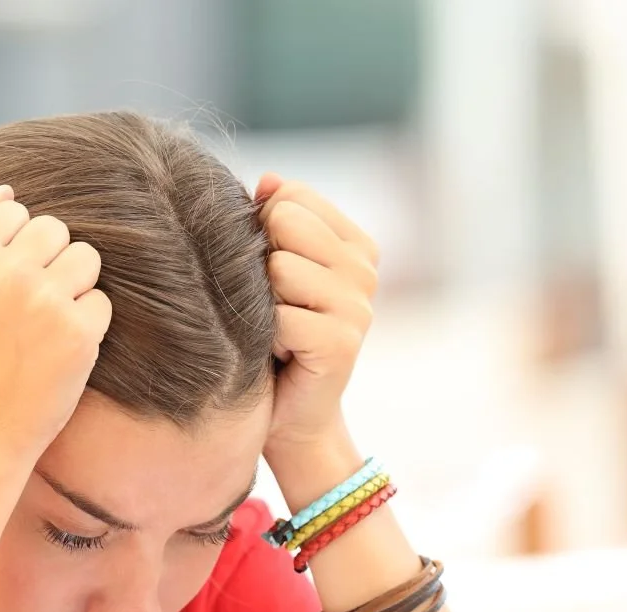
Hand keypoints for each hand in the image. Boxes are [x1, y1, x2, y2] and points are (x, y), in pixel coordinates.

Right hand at [0, 185, 112, 459]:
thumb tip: (5, 190)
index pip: (15, 210)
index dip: (12, 246)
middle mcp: (7, 273)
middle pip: (54, 228)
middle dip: (46, 260)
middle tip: (24, 305)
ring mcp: (46, 303)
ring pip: (85, 257)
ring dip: (72, 285)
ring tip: (45, 322)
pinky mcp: (79, 334)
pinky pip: (101, 300)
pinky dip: (86, 323)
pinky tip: (56, 348)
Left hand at [256, 174, 379, 459]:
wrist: (289, 416)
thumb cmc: (274, 339)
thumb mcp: (272, 270)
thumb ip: (273, 220)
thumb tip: (268, 179)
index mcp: (355, 245)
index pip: (293, 197)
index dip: (264, 231)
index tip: (273, 275)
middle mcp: (364, 271)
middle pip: (285, 223)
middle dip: (261, 263)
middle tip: (273, 306)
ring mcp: (359, 307)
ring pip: (280, 268)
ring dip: (262, 305)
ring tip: (276, 331)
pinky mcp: (343, 343)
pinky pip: (279, 317)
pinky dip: (266, 339)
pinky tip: (280, 355)